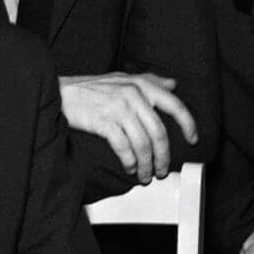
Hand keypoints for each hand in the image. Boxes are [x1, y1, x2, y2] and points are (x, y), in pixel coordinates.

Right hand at [59, 72, 197, 183]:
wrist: (60, 93)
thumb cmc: (91, 88)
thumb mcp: (122, 77)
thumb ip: (150, 80)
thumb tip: (173, 84)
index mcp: (142, 84)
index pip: (175, 104)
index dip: (188, 124)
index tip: (193, 140)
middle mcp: (133, 95)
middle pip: (159, 133)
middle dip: (164, 157)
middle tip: (163, 170)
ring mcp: (119, 108)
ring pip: (143, 144)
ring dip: (147, 165)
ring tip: (146, 175)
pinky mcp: (104, 122)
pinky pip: (124, 148)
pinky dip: (130, 162)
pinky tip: (130, 168)